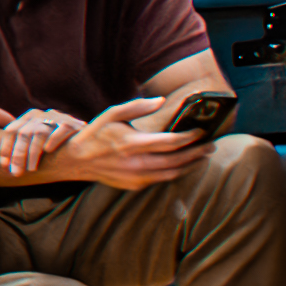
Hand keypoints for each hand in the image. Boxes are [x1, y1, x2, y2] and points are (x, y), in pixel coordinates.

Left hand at [0, 107, 79, 181]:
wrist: (80, 139)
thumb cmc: (49, 138)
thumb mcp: (28, 131)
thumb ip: (7, 124)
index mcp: (27, 117)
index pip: (10, 131)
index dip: (5, 149)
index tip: (3, 167)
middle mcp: (40, 115)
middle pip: (23, 134)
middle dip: (18, 155)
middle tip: (15, 173)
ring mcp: (57, 118)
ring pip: (40, 133)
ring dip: (33, 152)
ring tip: (31, 169)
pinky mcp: (73, 123)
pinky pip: (62, 129)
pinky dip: (54, 139)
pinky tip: (48, 152)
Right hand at [57, 110, 202, 189]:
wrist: (75, 161)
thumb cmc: (95, 134)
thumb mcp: (111, 114)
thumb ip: (137, 106)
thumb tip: (161, 100)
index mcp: (132, 143)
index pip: (171, 142)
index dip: (190, 137)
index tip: (201, 131)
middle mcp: (136, 162)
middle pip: (178, 160)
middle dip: (198, 152)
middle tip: (210, 145)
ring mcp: (136, 176)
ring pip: (173, 173)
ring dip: (191, 165)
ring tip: (201, 156)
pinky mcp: (135, 185)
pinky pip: (162, 179)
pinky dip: (175, 171)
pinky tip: (181, 164)